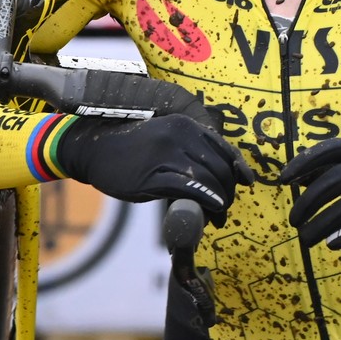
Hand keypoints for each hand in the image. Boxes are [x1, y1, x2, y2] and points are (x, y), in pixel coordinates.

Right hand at [53, 115, 250, 222]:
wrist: (94, 149)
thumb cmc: (132, 148)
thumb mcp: (164, 138)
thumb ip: (190, 149)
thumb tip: (221, 171)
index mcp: (184, 124)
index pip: (223, 147)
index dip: (238, 168)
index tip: (246, 183)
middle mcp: (178, 134)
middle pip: (219, 166)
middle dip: (228, 189)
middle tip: (226, 206)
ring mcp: (165, 154)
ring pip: (208, 178)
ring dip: (220, 200)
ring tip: (219, 215)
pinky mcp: (153, 175)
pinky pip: (189, 189)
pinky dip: (207, 200)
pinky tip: (213, 209)